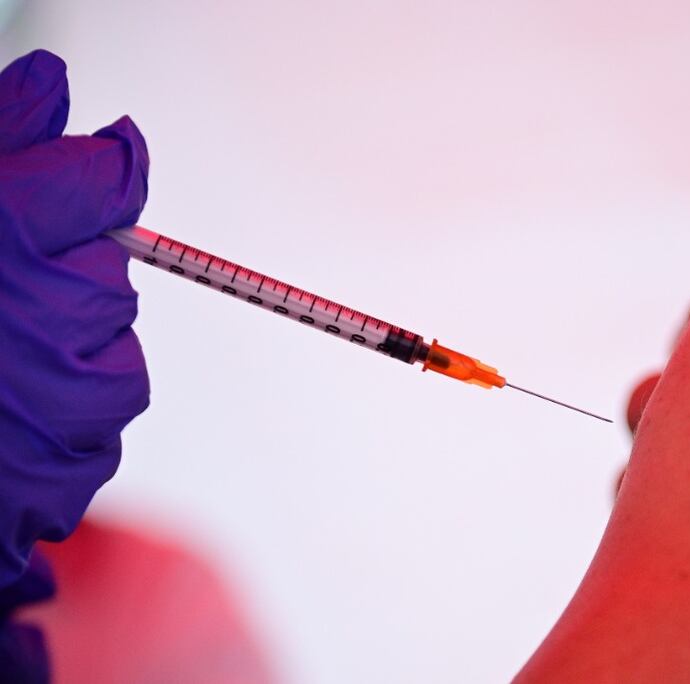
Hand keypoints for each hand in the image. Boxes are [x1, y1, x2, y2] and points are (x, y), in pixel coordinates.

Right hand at [0, 50, 150, 586]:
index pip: (104, 180)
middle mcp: (42, 316)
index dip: (95, 179)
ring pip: (117, 352)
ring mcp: (59, 402)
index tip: (84, 182)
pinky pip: (100, 428)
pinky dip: (62, 422)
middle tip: (1, 300)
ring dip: (69, 354)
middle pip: (111, 270)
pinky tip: (2, 416)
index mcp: (6, 238)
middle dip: (66, 276)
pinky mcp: (65, 470)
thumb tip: (51, 87)